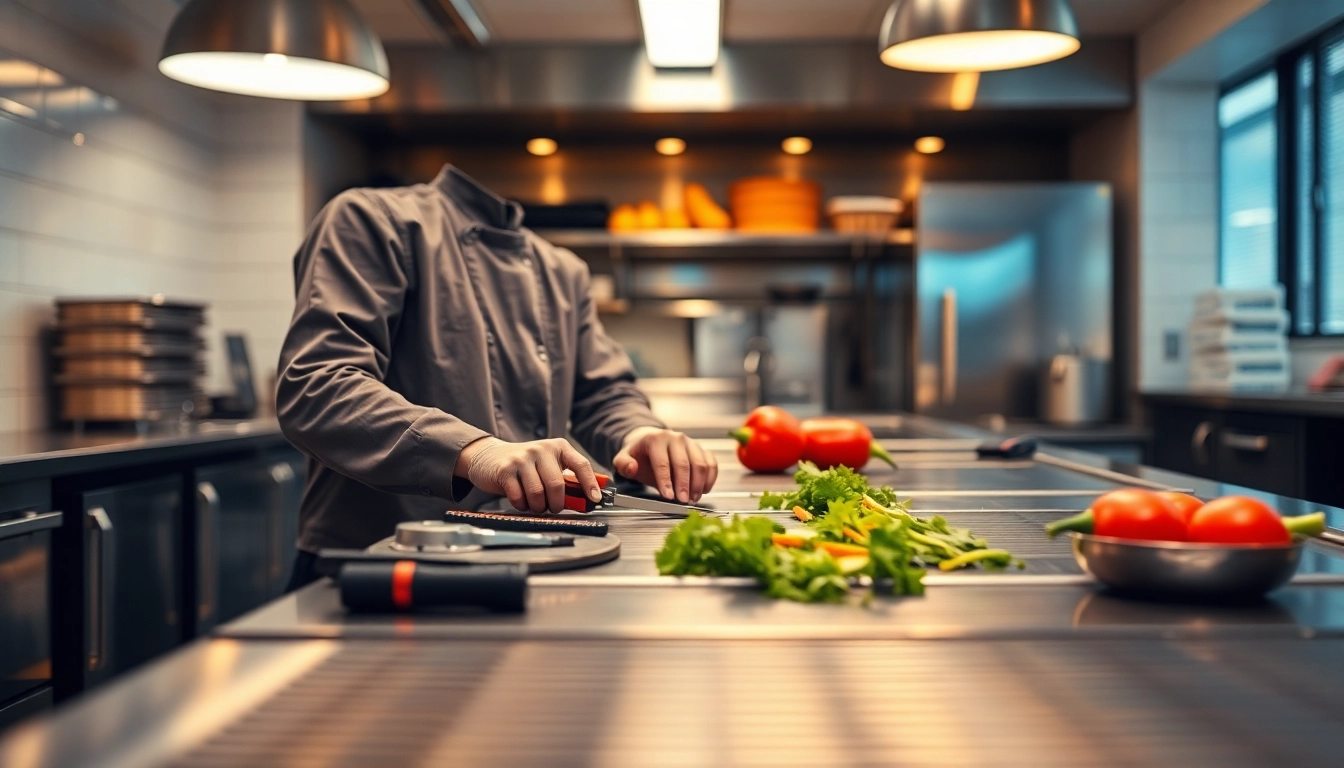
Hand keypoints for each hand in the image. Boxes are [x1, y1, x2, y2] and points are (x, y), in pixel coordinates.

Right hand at [456, 437, 601, 513]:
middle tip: (553, 508)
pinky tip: (521, 501)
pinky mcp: (505, 469)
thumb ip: (565, 478)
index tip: (595, 499)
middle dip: (557, 504)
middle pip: (557, 485)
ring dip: (538, 506)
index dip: (590, 484)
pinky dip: (522, 505)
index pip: (580, 465)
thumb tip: (586, 499)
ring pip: (538, 493)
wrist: (488, 456)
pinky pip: (519, 497)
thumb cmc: (524, 466)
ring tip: (535, 505)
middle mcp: (541, 449)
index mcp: (558, 447)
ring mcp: (522, 458)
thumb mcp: (547, 465)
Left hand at [612, 427, 717, 502]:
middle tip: (682, 501)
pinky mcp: (701, 449)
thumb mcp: (624, 458)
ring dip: (698, 484)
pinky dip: (710, 478)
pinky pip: (711, 463)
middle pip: (684, 464)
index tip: (668, 496)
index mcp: (656, 439)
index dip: (666, 481)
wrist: (652, 441)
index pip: (662, 462)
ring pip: (700, 464)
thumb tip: (632, 467)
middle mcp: (676, 438)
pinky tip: (704, 490)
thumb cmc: (640, 454)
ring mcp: (691, 443)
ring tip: (692, 499)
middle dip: (684, 485)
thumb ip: (624, 464)